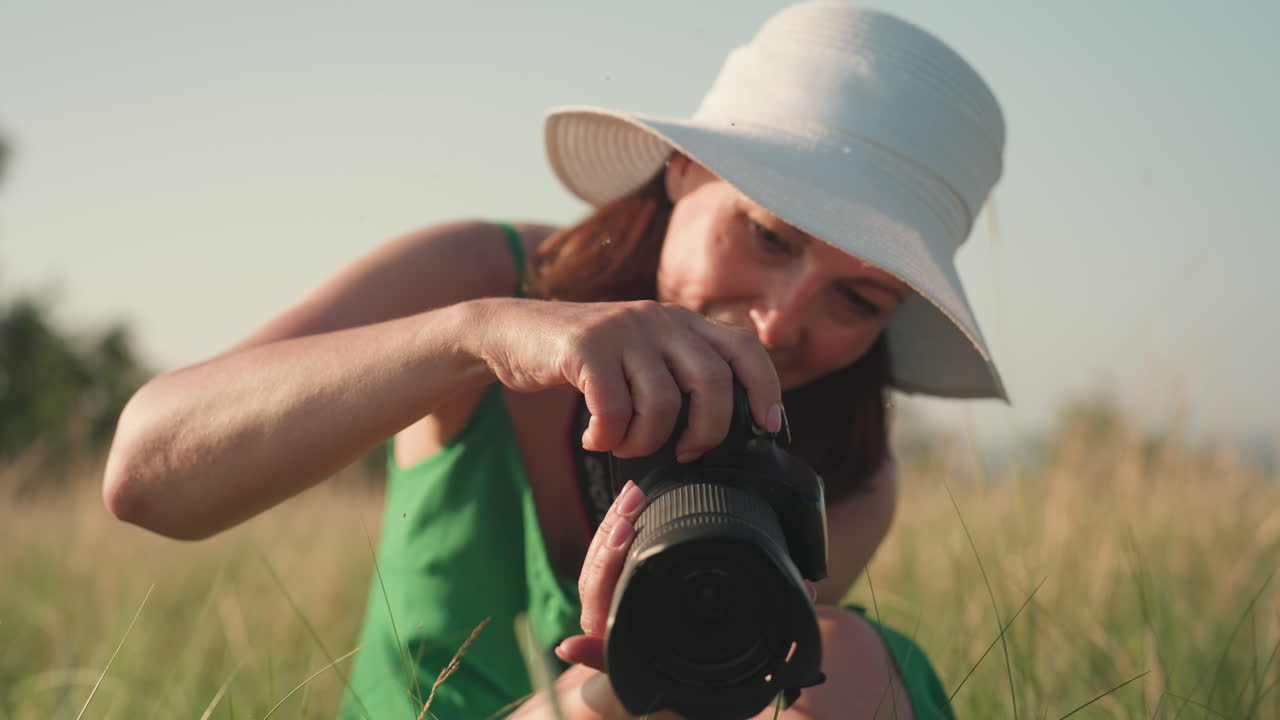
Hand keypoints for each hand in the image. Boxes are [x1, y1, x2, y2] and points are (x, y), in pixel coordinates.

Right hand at [466, 298, 781, 461]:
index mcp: (681, 321)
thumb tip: (722, 430)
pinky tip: (593, 438)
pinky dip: (607, 436)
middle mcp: (659, 318)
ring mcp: (622, 329)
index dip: (765, 389)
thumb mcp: (641, 354)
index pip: (746, 347)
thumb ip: (679, 374)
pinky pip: (614, 407)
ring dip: (646, 441)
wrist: (513, 332)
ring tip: (624, 444)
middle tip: (684, 453)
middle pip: (712, 381)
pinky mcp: (585, 347)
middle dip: (707, 431)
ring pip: (663, 401)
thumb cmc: (587, 360)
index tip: (768, 428)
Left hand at [555, 480, 646, 671]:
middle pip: (598, 557)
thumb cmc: (637, 675)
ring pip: (604, 549)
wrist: (633, 681)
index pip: (598, 583)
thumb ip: (599, 660)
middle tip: (635, 496)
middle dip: (615, 524)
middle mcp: (597, 606)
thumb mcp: (622, 674)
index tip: (626, 527)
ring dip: (618, 518)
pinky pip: (616, 549)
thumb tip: (565, 647)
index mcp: (600, 623)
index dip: (610, 555)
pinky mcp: (618, 582)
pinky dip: (624, 524)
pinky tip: (634, 502)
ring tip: (635, 491)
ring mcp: (607, 592)